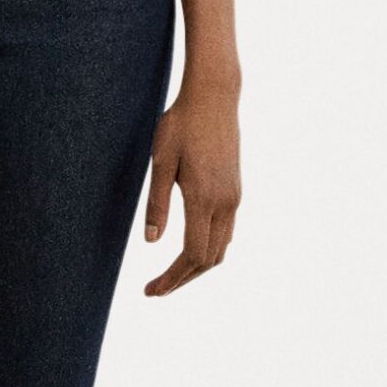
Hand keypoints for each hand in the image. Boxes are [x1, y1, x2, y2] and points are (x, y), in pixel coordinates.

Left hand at [143, 64, 240, 294]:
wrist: (214, 96)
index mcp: (204, 199)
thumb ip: (156, 204)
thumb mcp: (161, 162)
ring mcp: (234, 197)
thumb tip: (150, 242)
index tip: (151, 291)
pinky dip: (209, 249)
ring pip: (221, 248)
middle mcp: (225, 203)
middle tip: (155, 290)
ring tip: (170, 275)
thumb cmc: (181, 124)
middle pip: (209, 260)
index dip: (172, 279)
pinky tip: (190, 247)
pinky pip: (226, 232)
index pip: (192, 255)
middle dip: (182, 279)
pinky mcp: (236, 189)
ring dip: (196, 267)